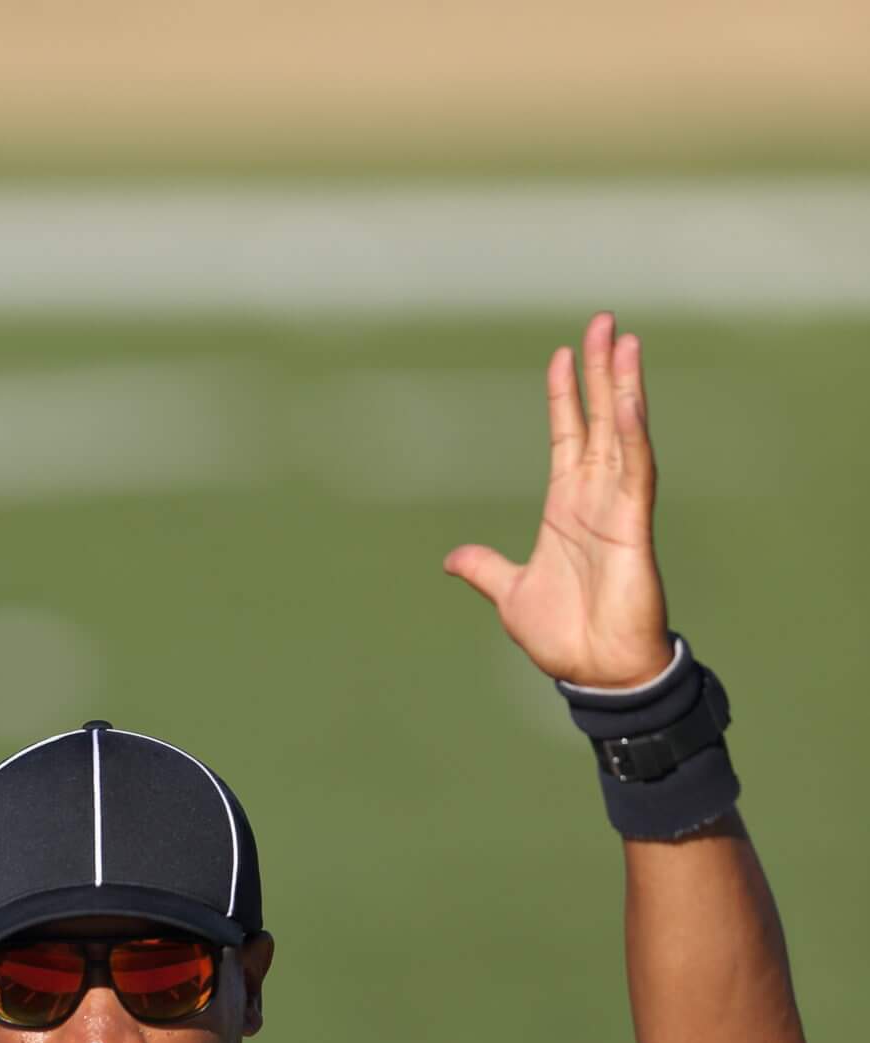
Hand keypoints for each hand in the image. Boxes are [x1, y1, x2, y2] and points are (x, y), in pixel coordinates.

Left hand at [443, 312, 671, 687]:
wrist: (594, 673)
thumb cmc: (564, 636)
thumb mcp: (511, 594)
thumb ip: (486, 570)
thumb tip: (452, 560)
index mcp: (566, 507)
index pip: (568, 435)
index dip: (566, 394)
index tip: (563, 353)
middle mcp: (595, 498)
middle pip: (599, 419)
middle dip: (600, 370)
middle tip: (602, 321)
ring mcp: (618, 508)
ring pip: (623, 434)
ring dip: (623, 388)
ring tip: (624, 341)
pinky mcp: (634, 527)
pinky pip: (636, 472)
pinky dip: (632, 435)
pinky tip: (628, 401)